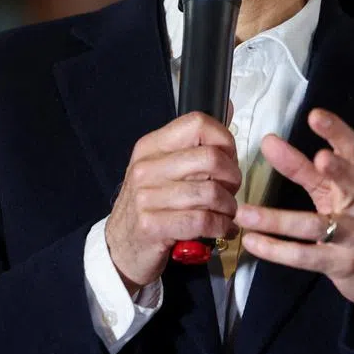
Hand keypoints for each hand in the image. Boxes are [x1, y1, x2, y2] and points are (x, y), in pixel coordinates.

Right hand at [105, 112, 241, 292]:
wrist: (120, 246)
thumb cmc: (150, 205)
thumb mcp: (163, 168)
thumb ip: (195, 143)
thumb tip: (228, 107)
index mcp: (151, 146)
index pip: (197, 124)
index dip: (224, 140)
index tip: (229, 158)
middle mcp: (146, 167)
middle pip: (210, 158)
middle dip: (232, 177)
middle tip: (231, 190)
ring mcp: (146, 197)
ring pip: (210, 193)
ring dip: (229, 207)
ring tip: (227, 213)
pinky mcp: (152, 226)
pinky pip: (202, 221)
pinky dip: (221, 226)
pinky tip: (221, 229)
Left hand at [234, 108, 353, 321]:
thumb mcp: (345, 195)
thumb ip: (312, 172)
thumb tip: (272, 145)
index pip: (352, 150)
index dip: (337, 132)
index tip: (316, 116)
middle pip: (349, 183)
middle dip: (336, 169)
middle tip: (319, 158)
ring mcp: (352, 236)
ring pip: (314, 224)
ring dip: (276, 220)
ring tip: (245, 213)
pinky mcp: (341, 263)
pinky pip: (305, 255)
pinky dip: (277, 250)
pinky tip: (253, 242)